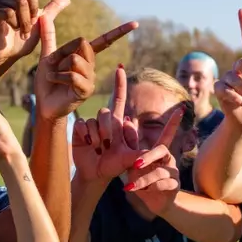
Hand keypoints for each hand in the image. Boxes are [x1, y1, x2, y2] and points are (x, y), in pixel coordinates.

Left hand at [36, 17, 137, 122]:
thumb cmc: (46, 82)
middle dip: (62, 52)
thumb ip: (47, 36)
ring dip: (58, 66)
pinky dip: (58, 76)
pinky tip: (54, 80)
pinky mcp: (87, 90)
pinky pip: (73, 75)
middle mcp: (91, 66)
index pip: (105, 41)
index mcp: (85, 56)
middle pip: (83, 43)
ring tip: (54, 76)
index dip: (119, 32)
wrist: (44, 104)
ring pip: (75, 58)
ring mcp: (91, 78)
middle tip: (53, 65)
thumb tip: (42, 16)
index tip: (135, 24)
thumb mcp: (46, 55)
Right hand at [72, 65, 141, 181]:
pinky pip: (82, 124)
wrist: (95, 173)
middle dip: (108, 131)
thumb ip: (144, 154)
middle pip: (106, 112)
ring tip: (99, 149)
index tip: (120, 68)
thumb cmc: (115, 166)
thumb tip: (162, 153)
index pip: (119, 99)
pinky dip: (86, 136)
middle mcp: (104, 121)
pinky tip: (88, 144)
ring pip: (94, 120)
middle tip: (108, 147)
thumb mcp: (132, 159)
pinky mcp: (79, 129)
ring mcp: (92, 124)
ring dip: (97, 137)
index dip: (120, 84)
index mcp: (118, 123)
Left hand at [122, 122, 183, 214]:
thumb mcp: (134, 162)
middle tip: (136, 164)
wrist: (154, 203)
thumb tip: (126, 119)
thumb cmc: (144, 180)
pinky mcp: (174, 186)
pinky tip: (142, 192)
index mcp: (160, 153)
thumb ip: (131, 143)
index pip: (168, 135)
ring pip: (159, 172)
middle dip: (148, 156)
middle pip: (162, 150)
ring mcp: (173, 173)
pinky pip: (163, 185)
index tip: (180, 109)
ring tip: (130, 186)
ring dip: (143, 180)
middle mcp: (169, 160)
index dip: (173, 122)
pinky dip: (150, 189)